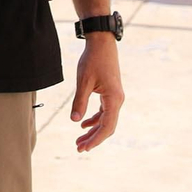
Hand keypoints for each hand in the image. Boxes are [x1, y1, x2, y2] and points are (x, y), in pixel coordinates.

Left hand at [72, 34, 124, 151]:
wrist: (102, 43)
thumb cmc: (93, 60)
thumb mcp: (83, 82)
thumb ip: (79, 102)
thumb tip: (74, 121)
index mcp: (113, 99)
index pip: (106, 126)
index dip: (95, 139)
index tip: (84, 148)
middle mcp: (117, 100)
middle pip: (107, 126)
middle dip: (93, 138)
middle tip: (79, 148)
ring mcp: (115, 97)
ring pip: (105, 120)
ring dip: (93, 130)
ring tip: (79, 140)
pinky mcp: (110, 93)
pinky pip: (104, 112)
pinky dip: (94, 119)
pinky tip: (82, 124)